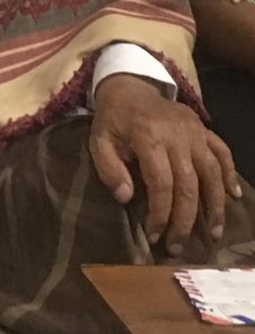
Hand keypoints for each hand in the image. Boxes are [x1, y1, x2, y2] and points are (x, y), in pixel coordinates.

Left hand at [91, 73, 242, 252]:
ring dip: (215, 205)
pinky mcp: (203, 128)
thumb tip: (126, 198)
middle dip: (185, 219)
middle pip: (189, 184)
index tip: (155, 235)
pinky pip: (222, 152)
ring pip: (212, 172)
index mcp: (148, 137)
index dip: (160, 213)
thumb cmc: (113, 120)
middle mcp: (177, 135)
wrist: (129, 88)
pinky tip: (234, 196)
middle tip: (179, 245)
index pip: (161, 183)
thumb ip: (109, 168)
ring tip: (215, 233)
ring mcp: (194, 131)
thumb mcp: (99, 140)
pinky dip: (230, 174)